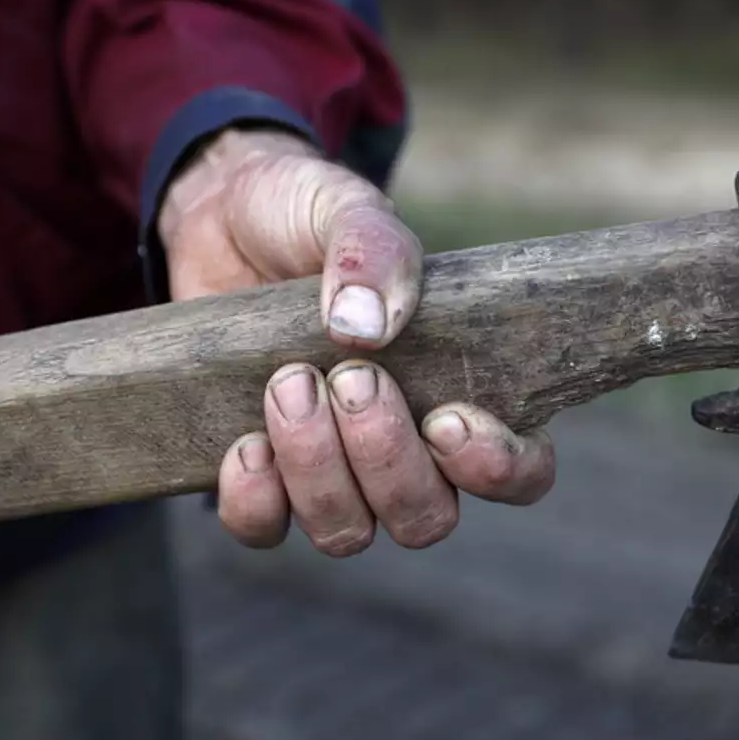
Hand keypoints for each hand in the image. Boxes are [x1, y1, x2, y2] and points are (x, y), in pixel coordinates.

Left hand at [159, 127, 554, 554]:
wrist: (217, 216)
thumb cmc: (306, 216)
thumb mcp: (345, 208)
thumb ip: (372, 251)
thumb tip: (367, 327)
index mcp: (463, 390)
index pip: (520, 473)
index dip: (496, 469)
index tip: (448, 418)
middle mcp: (406, 451)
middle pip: (426, 517)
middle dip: (384, 456)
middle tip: (349, 377)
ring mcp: (332, 473)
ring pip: (349, 532)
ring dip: (318, 469)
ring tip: (287, 384)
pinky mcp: (261, 478)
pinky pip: (265, 530)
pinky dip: (255, 499)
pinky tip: (245, 443)